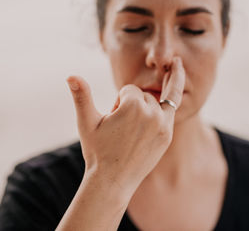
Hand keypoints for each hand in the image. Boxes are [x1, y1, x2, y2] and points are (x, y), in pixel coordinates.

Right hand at [66, 57, 185, 194]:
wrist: (112, 181)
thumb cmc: (97, 151)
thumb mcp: (86, 122)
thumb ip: (81, 95)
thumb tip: (71, 75)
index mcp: (133, 107)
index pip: (128, 90)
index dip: (117, 104)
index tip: (113, 122)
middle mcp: (152, 114)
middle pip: (142, 95)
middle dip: (131, 106)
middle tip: (121, 129)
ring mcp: (163, 125)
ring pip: (154, 100)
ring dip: (144, 107)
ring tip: (134, 126)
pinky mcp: (168, 134)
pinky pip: (174, 104)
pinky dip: (175, 85)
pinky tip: (177, 66)